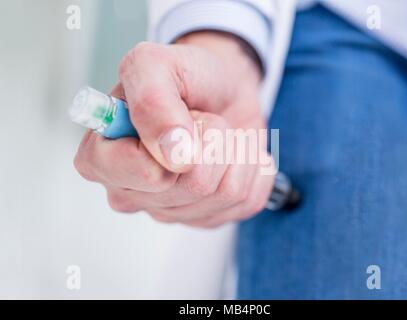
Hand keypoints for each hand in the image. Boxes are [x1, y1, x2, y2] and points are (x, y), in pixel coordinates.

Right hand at [74, 33, 274, 227]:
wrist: (222, 89)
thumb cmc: (186, 77)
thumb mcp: (156, 64)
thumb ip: (151, 100)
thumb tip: (173, 154)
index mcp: (103, 159)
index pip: (148, 173)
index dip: (176, 140)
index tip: (183, 114)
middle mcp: (132, 193)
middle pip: (194, 185)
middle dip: (212, 139)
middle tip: (201, 119)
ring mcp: (170, 211)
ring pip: (225, 194)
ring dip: (235, 150)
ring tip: (219, 133)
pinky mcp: (206, 218)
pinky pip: (247, 201)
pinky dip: (253, 168)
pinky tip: (236, 153)